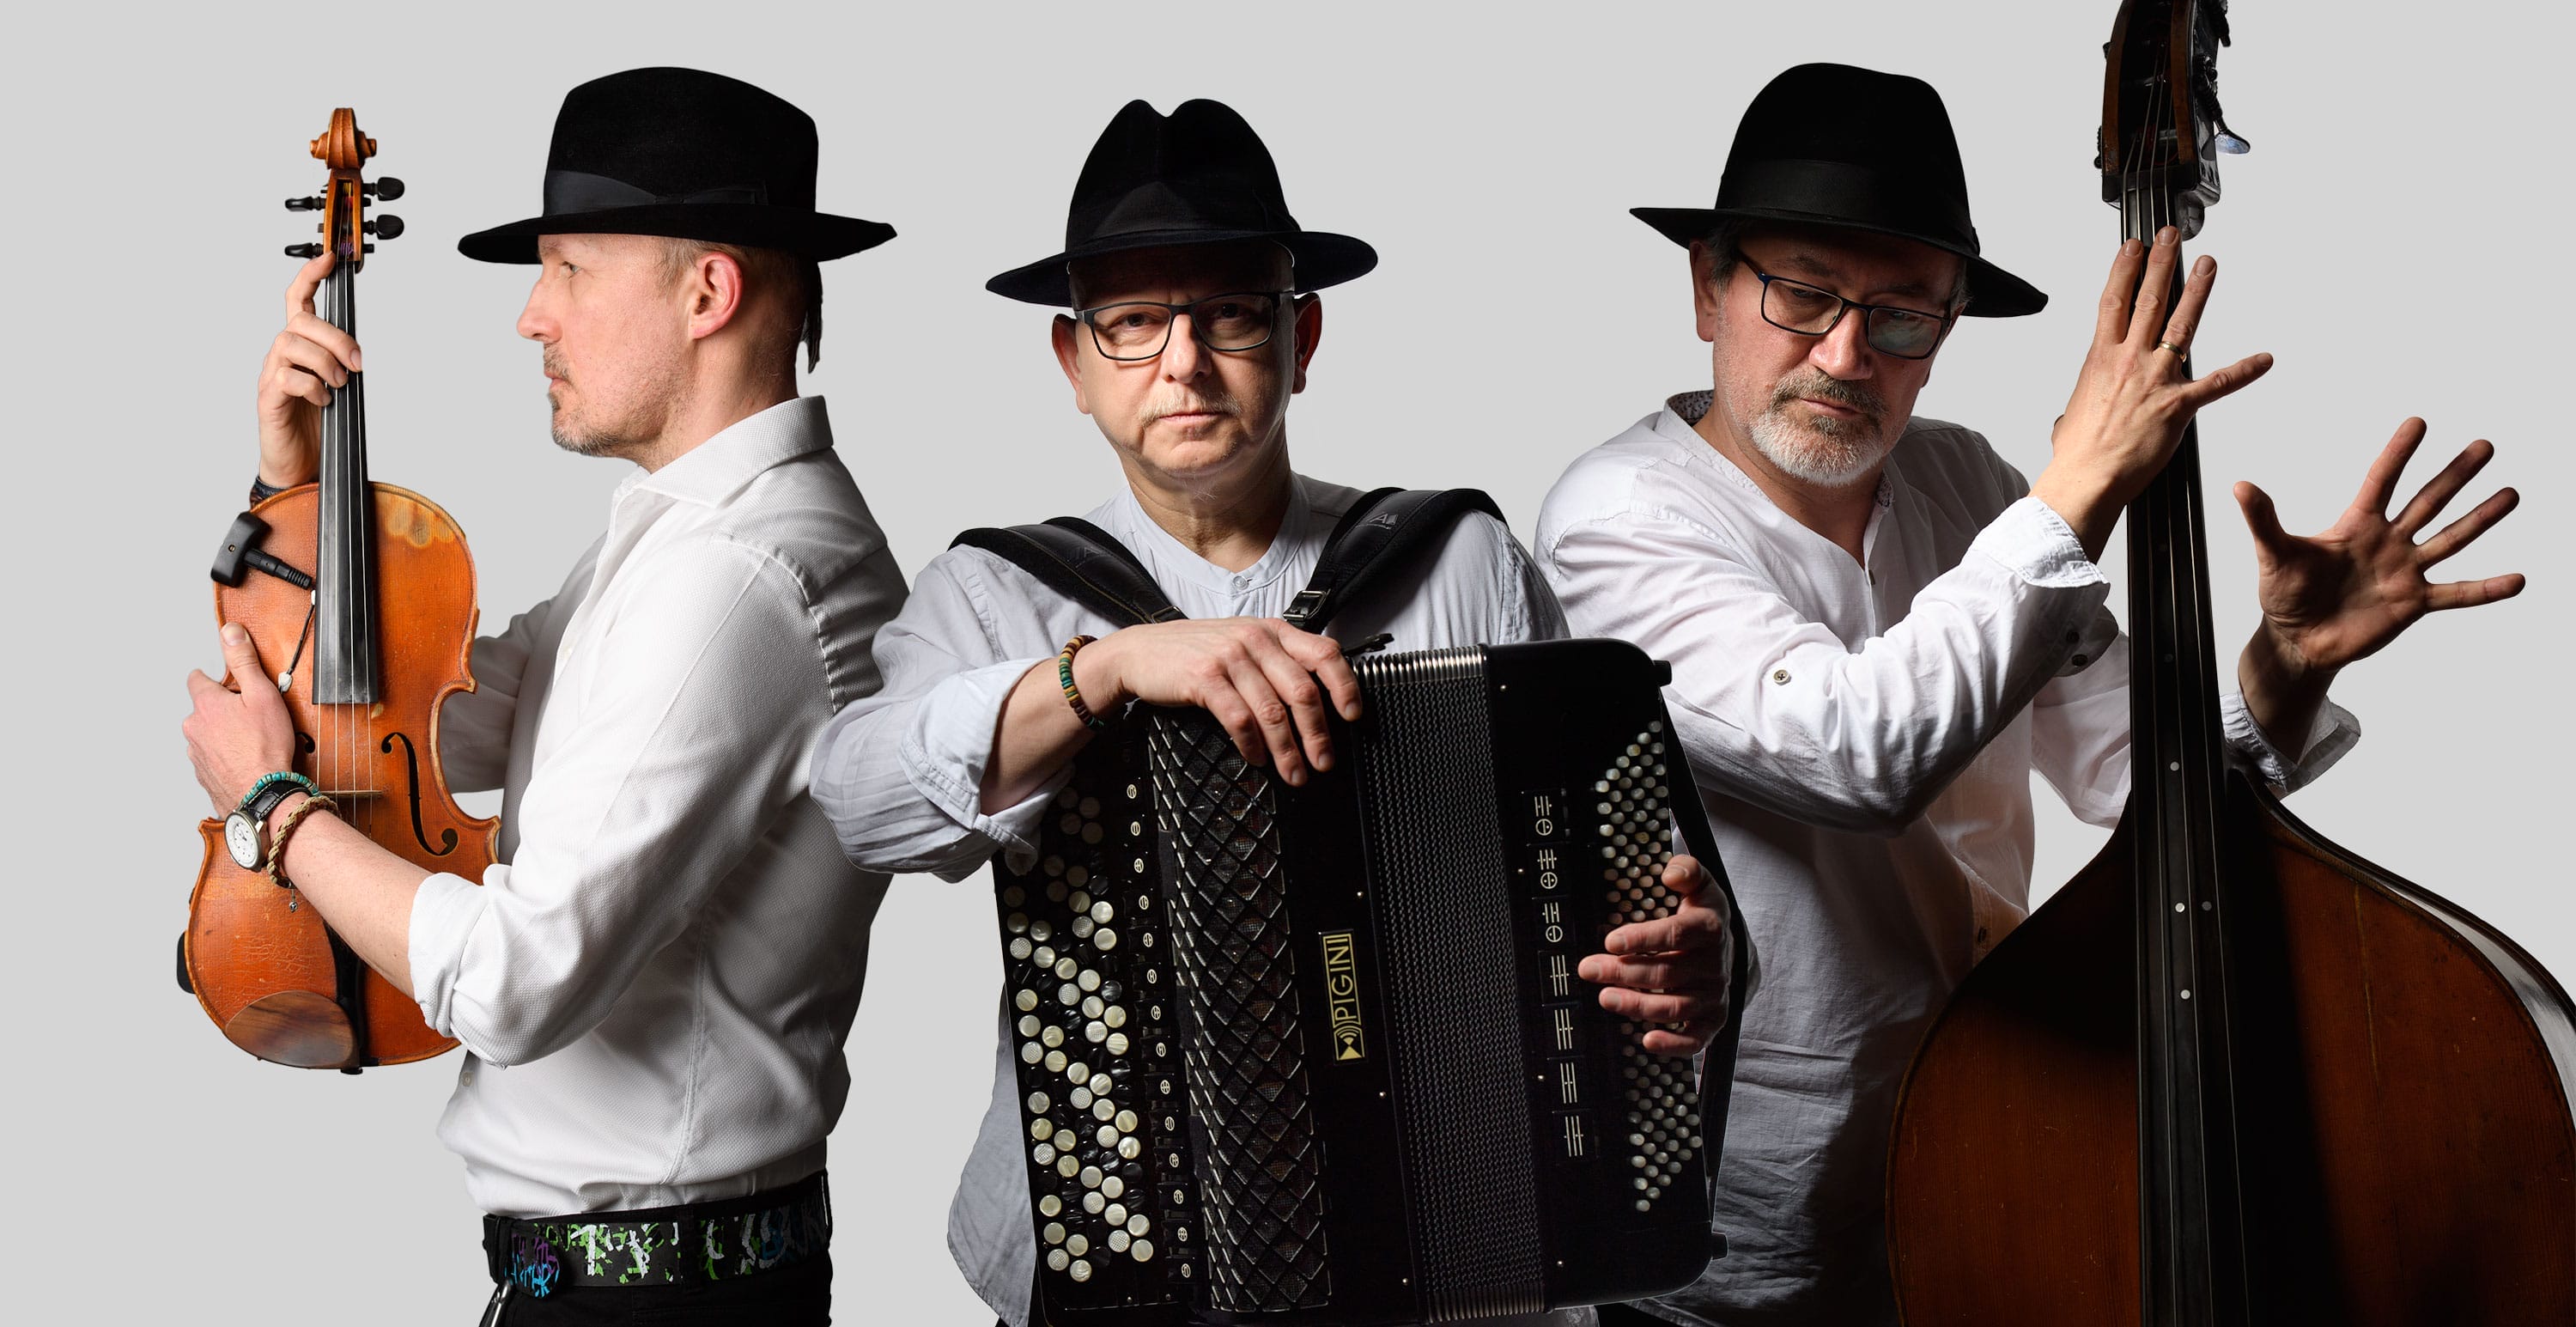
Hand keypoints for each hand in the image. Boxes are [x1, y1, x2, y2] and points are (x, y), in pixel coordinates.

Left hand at [183, 623, 297, 813]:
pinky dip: (226, 758)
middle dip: (223, 710)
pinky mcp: (203, 775)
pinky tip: (247, 761)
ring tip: (253, 742)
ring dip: (223, 735)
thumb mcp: (261, 694)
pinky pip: (213, 758)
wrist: (262, 795)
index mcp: (205, 704)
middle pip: (204, 709)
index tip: (227, 683)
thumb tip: (230, 632)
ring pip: (207, 735)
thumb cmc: (265, 747)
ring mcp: (196, 754)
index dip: (213, 678)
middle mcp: (193, 728)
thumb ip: (243, 661)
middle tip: (252, 716)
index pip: (197, 679)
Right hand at [255, 250, 362, 489]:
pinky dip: (313, 386)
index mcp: (299, 347)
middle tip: (357, 364)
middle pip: (301, 323)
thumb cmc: (318, 424)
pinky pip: (287, 377)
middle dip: (336, 338)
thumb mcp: (336, 384)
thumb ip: (340, 361)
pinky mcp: (268, 399)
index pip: (297, 301)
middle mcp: (281, 355)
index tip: (328, 258)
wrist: (300, 464)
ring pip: (293, 345)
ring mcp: (272, 375)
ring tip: (340, 385)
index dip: (310, 276)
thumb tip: (356, 352)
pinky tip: (324, 400)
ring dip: (326, 362)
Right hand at [1077, 618, 1360, 784]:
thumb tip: (1318, 700)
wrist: (1141, 652)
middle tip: (1324, 763)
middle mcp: (1256, 640)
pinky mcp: (1205, 678)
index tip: (1353, 717)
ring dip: (1288, 750)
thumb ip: (1277, 661)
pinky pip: (1240, 719)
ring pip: (1273, 711)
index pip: (1324, 654)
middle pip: (1302, 691)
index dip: (1344, 687)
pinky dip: (1253, 745)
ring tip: (1294, 774)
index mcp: (1273, 631)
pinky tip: (1257, 759)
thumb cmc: (1196, 653)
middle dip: (1317, 734)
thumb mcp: (1242, 643)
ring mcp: (1230, 657)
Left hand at [1579, 853, 1732, 1057]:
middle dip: (1623, 972)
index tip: (1611, 942)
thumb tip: (1671, 874)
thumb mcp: (1700, 885)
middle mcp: (1715, 965)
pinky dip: (1673, 1045)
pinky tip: (1647, 1041)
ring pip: (1675, 1007)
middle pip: (1666, 973)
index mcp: (1710, 928)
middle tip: (1589, 969)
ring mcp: (1714, 995)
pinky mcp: (1714, 1020)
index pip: (1676, 934)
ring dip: (1637, 1005)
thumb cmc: (1701, 914)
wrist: (1730, 948)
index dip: (1643, 939)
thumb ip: (1688, 871)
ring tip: (1605, 998)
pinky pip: (1696, 1039)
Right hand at [2032, 227, 2275, 557]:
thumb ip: (2078, 408)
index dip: (2123, 270)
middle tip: (2171, 239)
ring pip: (2181, 325)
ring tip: (2209, 264)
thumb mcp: (2069, 419)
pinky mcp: (2179, 406)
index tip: (2133, 248)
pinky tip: (2264, 360)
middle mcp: (2128, 362)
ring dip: (2197, 292)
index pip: (2113, 303)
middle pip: (2148, 301)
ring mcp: (2155, 380)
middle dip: (2161, 264)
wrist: (2087, 478)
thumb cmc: (2077, 454)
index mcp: (2100, 361)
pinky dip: (2244, 371)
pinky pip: (2217, 384)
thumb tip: (2069, 419)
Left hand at [2238, 418, 2523, 678]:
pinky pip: (2456, 594)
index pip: (2381, 479)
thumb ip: (2263, 521)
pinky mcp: (2413, 603)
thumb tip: (2239, 485)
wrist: (2297, 639)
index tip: (2418, 421)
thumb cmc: (2283, 593)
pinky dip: (2486, 589)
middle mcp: (2387, 540)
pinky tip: (2517, 579)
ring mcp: (2404, 570)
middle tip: (2485, 445)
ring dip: (2480, 518)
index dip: (2398, 452)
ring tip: (2511, 494)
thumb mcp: (2273, 554)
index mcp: (2356, 523)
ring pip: (2449, 538)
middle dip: (2455, 475)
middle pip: (2427, 501)